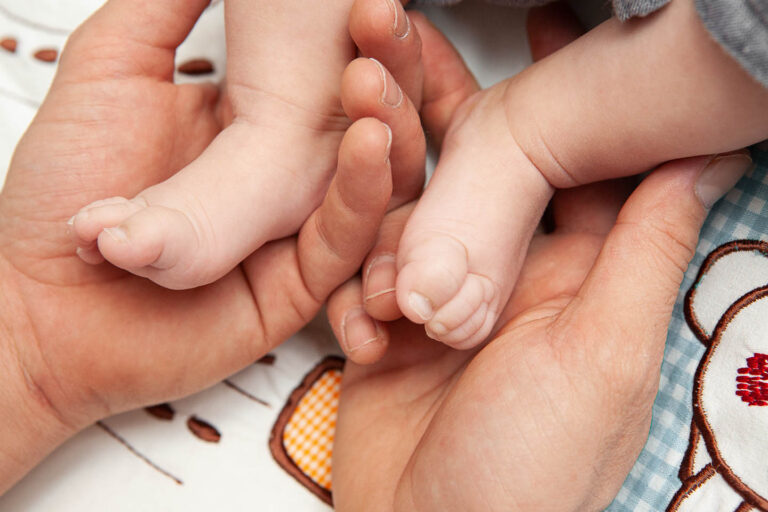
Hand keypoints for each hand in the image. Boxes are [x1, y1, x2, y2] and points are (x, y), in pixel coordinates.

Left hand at [0, 0, 391, 492]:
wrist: (38, 307)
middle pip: (359, 125)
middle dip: (386, 73)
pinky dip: (362, 195)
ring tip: (376, 80)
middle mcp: (279, 179)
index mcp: (247, 126)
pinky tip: (369, 146)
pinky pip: (343, 241)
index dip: (351, 37)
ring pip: (367, 183)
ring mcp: (293, 232)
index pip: (323, 76)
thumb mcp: (110, 72)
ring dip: (385, 128)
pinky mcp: (298, 287)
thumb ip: (162, 9)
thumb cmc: (58, 197)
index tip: (363, 2)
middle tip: (383, 23)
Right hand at [327, 5, 751, 509]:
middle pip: (474, 166)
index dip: (557, 90)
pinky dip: (354, 288)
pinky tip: (366, 332)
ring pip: (405, 209)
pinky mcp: (384, 327)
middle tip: (394, 32)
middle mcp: (506, 276)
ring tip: (352, 122)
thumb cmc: (531, 469)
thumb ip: (644, 248)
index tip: (545, 20)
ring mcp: (439, 300)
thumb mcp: (604, 353)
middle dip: (436, 101)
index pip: (569, 159)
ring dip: (376, 176)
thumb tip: (712, 151)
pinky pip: (359, 274)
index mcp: (574, 274)